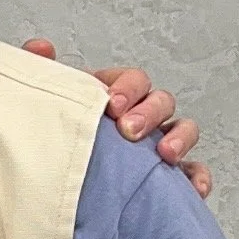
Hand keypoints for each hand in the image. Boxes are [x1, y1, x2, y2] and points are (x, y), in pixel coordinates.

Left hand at [24, 40, 210, 198]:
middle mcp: (143, 117)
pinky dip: (198, 178)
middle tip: (128, 130)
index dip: (128, 88)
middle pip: (161, 101)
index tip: (112, 105)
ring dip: (179, 138)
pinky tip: (193, 188)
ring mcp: (160, 145)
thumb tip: (40, 49)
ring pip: (184, 130)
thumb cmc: (64, 139)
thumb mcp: (51, 106)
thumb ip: (45, 75)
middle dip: (149, 112)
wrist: (63, 190)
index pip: (134, 79)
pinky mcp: (171, 177)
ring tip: (164, 154)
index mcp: (118, 97)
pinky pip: (193, 173)